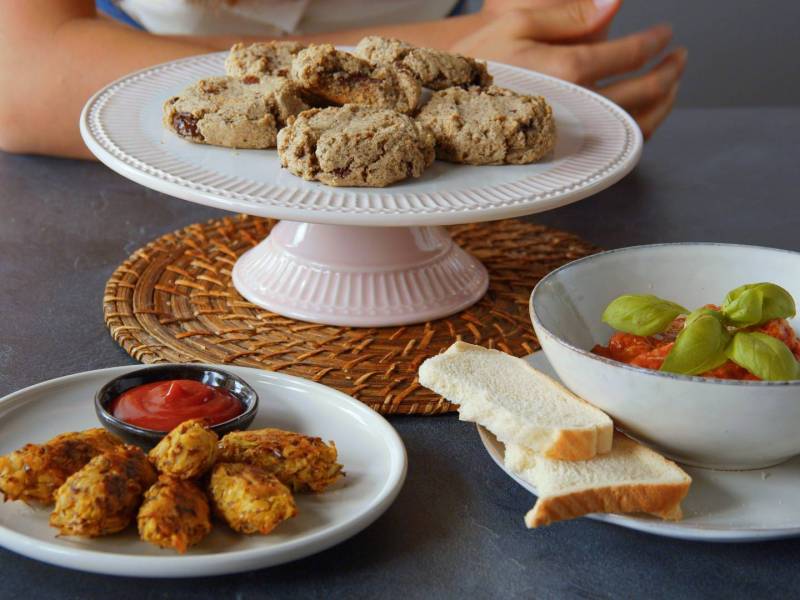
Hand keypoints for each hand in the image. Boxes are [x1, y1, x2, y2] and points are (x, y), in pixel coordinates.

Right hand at [453, 0, 686, 138]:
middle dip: (670, 73)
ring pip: (637, 127)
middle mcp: (576, 107)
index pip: (629, 54)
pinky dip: (641, 133)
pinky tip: (645, 116)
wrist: (445, 109)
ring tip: (672, 85)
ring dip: (664, 105)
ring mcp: (573, 136)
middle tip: (680, 58)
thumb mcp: (517, 21)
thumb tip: (616, 2)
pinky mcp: (566, 155)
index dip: (654, 41)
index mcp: (567, 70)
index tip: (666, 33)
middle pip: (643, 93)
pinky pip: (614, 150)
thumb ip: (570, 12)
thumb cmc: (478, 60)